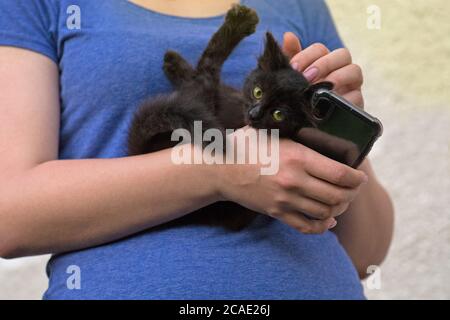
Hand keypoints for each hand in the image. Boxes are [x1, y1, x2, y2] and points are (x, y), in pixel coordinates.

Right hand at [217, 127, 367, 233]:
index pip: (340, 174)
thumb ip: (299, 135)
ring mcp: (285, 199)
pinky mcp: (277, 212)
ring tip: (340, 201)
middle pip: (337, 196)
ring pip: (325, 212)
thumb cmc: (247, 145)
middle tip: (353, 189)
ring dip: (338, 209)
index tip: (360, 176)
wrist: (220, 168)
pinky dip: (321, 226)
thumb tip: (324, 133)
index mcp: (298, 157)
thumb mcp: (274, 132)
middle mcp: (294, 180)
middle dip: (351, 194)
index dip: (357, 178)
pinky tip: (327, 219)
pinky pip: (306, 226)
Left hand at [282, 32, 363, 107]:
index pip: (320, 49)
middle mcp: (341, 69)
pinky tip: (329, 103)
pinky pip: (357, 96)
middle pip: (342, 54)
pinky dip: (344, 98)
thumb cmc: (301, 100)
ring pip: (355, 70)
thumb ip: (291, 59)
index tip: (293, 68)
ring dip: (337, 77)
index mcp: (324, 61)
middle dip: (324, 64)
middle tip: (307, 77)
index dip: (307, 56)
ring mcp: (352, 86)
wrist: (311, 127)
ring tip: (320, 88)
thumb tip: (288, 36)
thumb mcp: (293, 80)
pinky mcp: (357, 104)